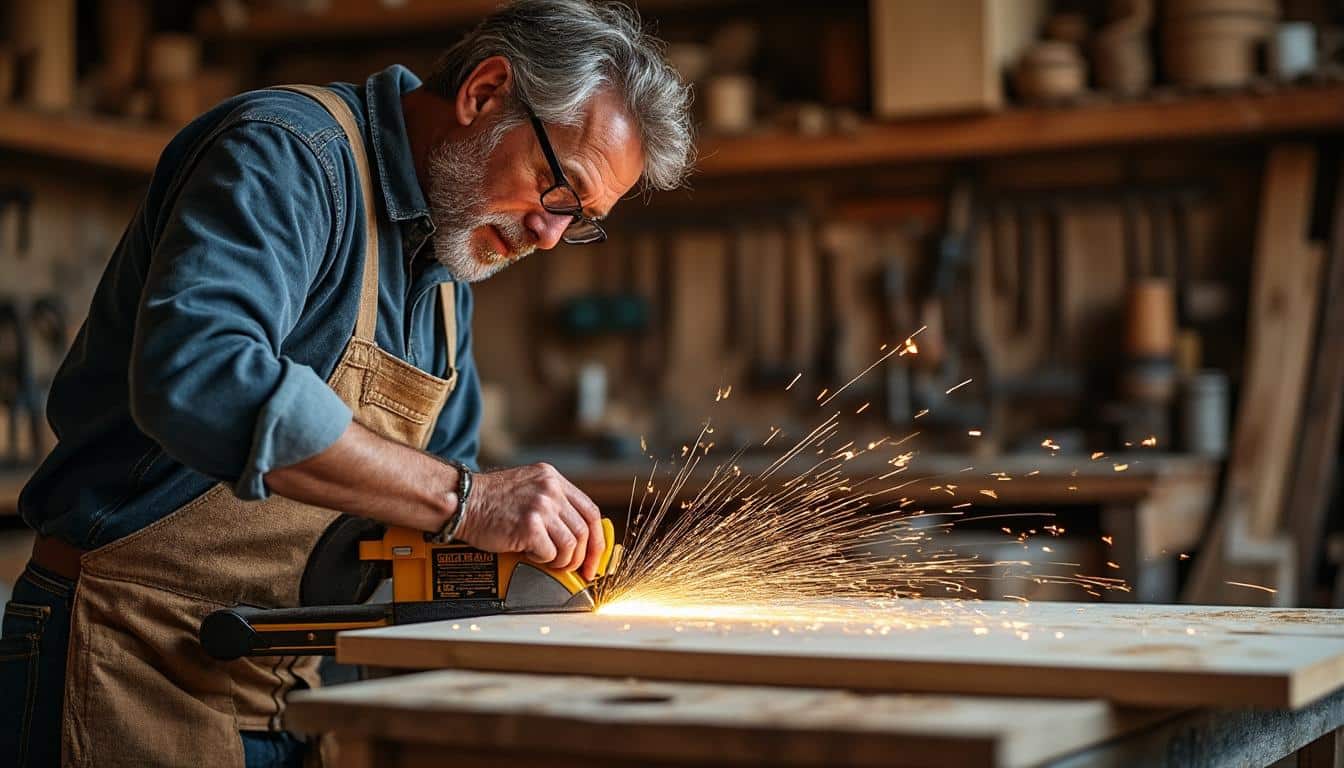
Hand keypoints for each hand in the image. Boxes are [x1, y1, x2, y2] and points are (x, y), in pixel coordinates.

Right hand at [453, 462, 605, 580]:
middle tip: (575, 570)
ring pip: (571, 545)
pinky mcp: (529, 526)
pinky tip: (528, 553)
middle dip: (583, 557)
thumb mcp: (528, 488)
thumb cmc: (490, 501)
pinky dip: (542, 560)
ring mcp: (541, 506)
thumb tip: (577, 535)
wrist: (462, 502)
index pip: (591, 511)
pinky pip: (550, 553)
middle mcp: (550, 489)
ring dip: (561, 560)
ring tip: (547, 560)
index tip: (595, 557)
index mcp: (553, 479)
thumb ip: (553, 503)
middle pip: (584, 531)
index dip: (597, 539)